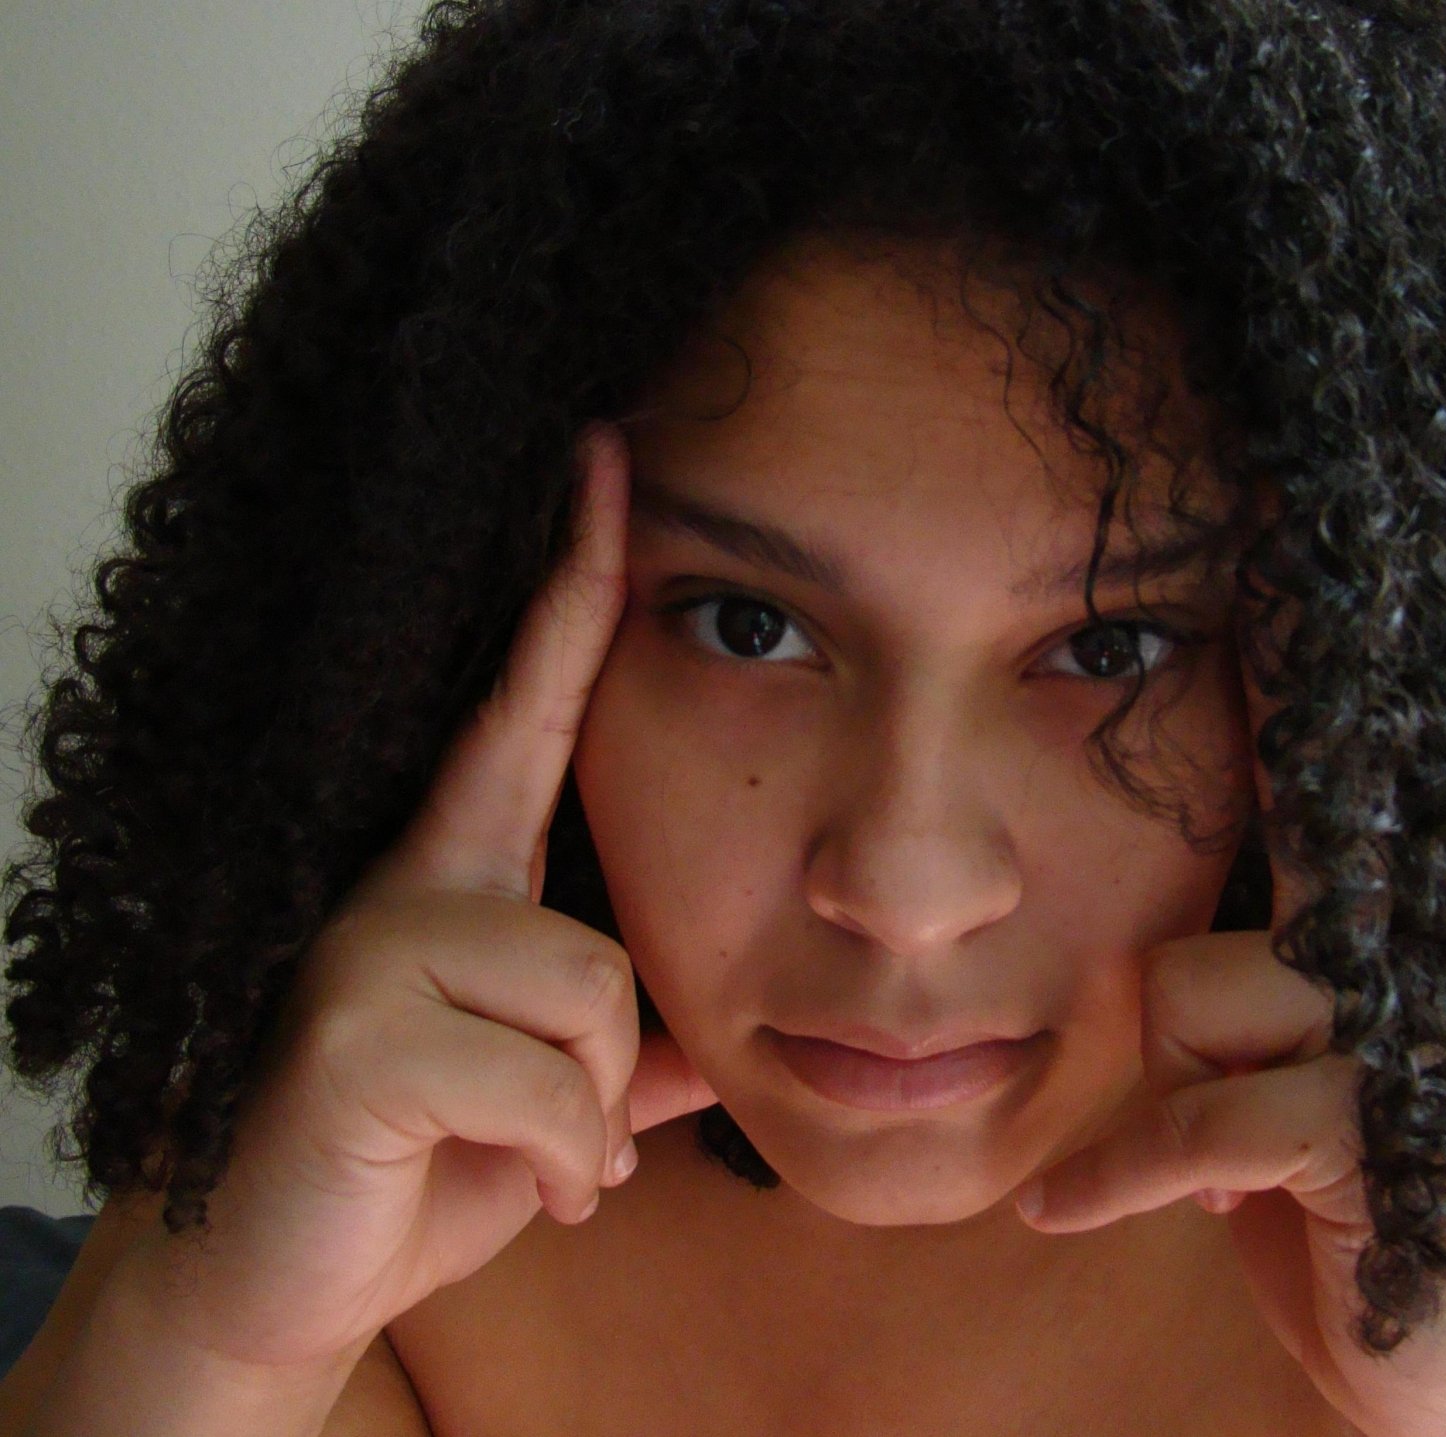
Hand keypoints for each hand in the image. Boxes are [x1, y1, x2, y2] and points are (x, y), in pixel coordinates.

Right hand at [119, 422, 718, 1371]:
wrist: (278, 1278)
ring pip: (594, 997)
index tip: (602, 458)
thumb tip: (729, 1044)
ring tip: (529, 1156)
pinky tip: (521, 1190)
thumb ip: (638, 1052)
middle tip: (565, 1122)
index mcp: (455, 872)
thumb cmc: (417, 1169)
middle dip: (615, 1053)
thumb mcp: (554, 1100)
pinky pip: (553, 1086)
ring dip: (589, 1116)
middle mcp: (406, 881)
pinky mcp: (355, 1035)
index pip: (523, 702)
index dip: (569, 583)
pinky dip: (562, 1164)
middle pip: (607, 928)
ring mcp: (370, 948)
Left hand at [1009, 636, 1445, 1436]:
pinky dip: (1121, 1173)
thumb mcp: (1262, 1091)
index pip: (1318, 779)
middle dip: (1164, 1013)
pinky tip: (1079, 1210)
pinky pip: (1199, 1114)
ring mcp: (1397, 1029)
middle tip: (1186, 1100)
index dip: (1298, 660)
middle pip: (1203, 896)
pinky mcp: (1373, 1125)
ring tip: (1183, 1163)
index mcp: (1377, 927)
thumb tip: (1123, 964)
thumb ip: (1223, 995)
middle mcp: (1403, 949)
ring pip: (1187, 990)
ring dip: (1157, 1097)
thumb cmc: (1333, 1215)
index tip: (1280, 531)